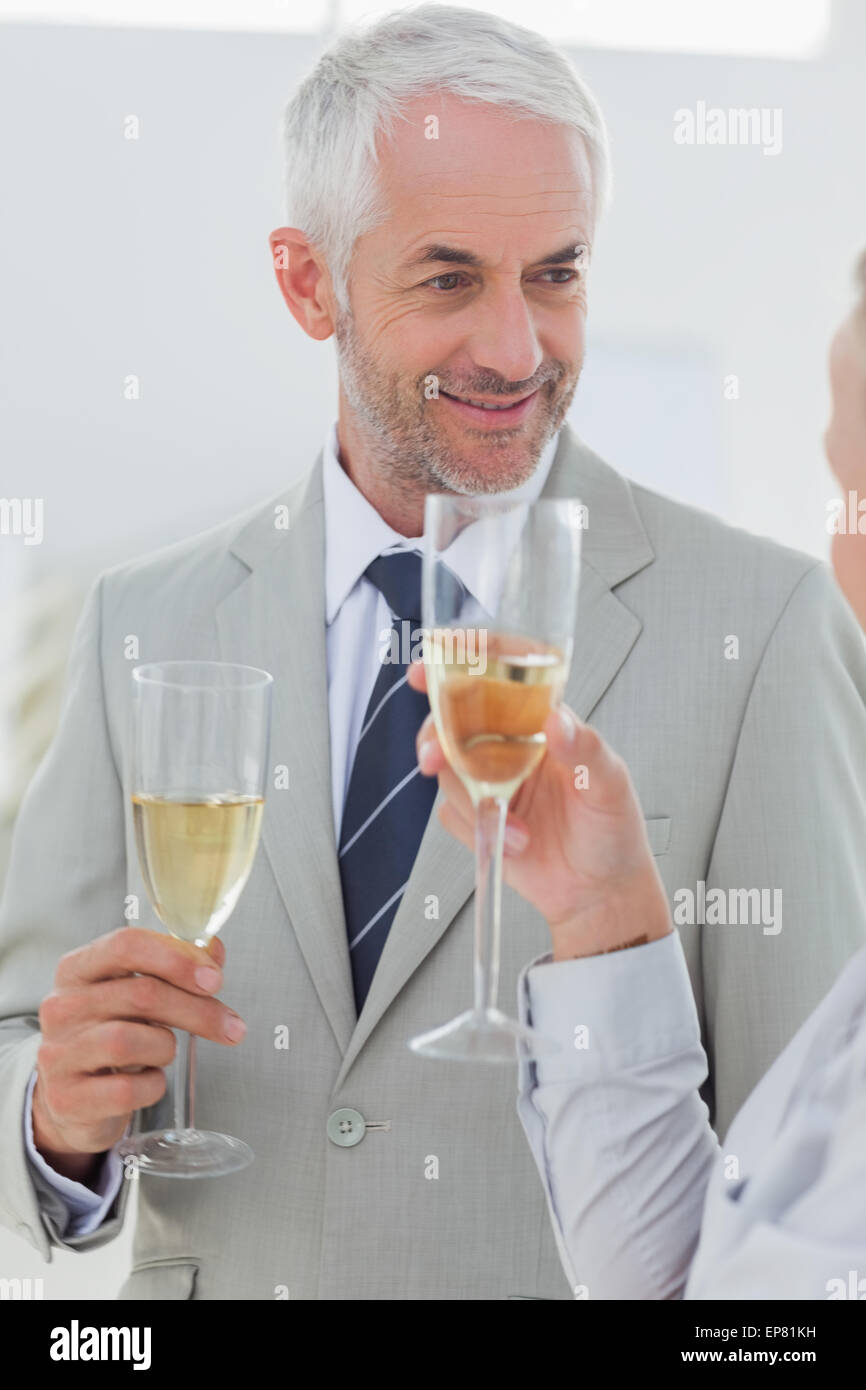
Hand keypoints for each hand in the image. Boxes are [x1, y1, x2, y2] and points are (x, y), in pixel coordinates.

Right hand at [33, 928, 244, 1181]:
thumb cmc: (109, 1035)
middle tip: (231, 1026)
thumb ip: (176, 968)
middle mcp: (61, 1006)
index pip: (127, 945)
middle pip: (142, 994)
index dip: (178, 958)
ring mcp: (59, 1052)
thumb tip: (214, 949)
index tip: (214, 979)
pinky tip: (149, 1081)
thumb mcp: (134, 995)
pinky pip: (126, 1089)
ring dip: (165, 1048)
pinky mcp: (67, 1097)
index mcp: (78, 968)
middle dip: (198, 1011)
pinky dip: (152, 1086)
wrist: (71, 1098)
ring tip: (164, 1053)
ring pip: (130, 1041)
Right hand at [408, 661, 671, 960]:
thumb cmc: (613, 829)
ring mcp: (490, 782)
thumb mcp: (611, 784)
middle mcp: (510, 746)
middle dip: (435, 733)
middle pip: (453, 720)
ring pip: (447, 770)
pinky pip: (451, 814)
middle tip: (433, 756)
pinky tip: (515, 842)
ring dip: (470, 799)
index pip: (497, 678)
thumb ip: (587, 748)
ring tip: (513, 824)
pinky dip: (477, 829)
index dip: (462, 662)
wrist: (602, 893)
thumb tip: (558, 720)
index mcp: (541, 722)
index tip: (432, 660)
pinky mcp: (478, 818)